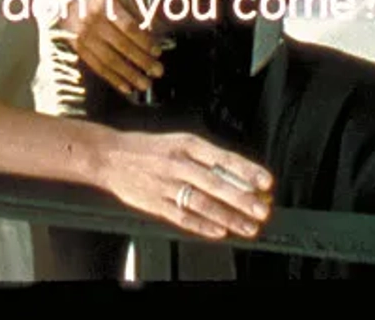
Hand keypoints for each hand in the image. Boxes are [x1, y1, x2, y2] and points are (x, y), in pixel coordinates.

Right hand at [56, 0, 163, 96]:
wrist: (66, 3)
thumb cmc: (100, 1)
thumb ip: (137, 13)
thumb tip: (156, 32)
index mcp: (107, 6)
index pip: (129, 27)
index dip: (144, 41)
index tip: (157, 52)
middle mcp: (94, 21)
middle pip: (122, 45)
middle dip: (142, 61)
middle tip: (158, 71)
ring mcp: (85, 36)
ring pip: (110, 60)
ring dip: (130, 75)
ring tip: (145, 84)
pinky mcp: (79, 49)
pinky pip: (98, 67)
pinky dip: (113, 79)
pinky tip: (127, 88)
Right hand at [94, 130, 274, 240]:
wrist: (109, 155)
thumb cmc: (148, 149)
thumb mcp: (178, 142)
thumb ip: (206, 159)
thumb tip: (239, 176)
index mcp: (187, 144)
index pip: (223, 157)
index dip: (247, 171)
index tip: (266, 182)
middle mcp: (178, 163)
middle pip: (216, 183)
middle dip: (242, 199)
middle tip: (262, 209)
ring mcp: (166, 184)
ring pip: (202, 203)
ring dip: (228, 216)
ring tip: (247, 226)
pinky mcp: (155, 203)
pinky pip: (182, 217)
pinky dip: (202, 226)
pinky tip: (219, 231)